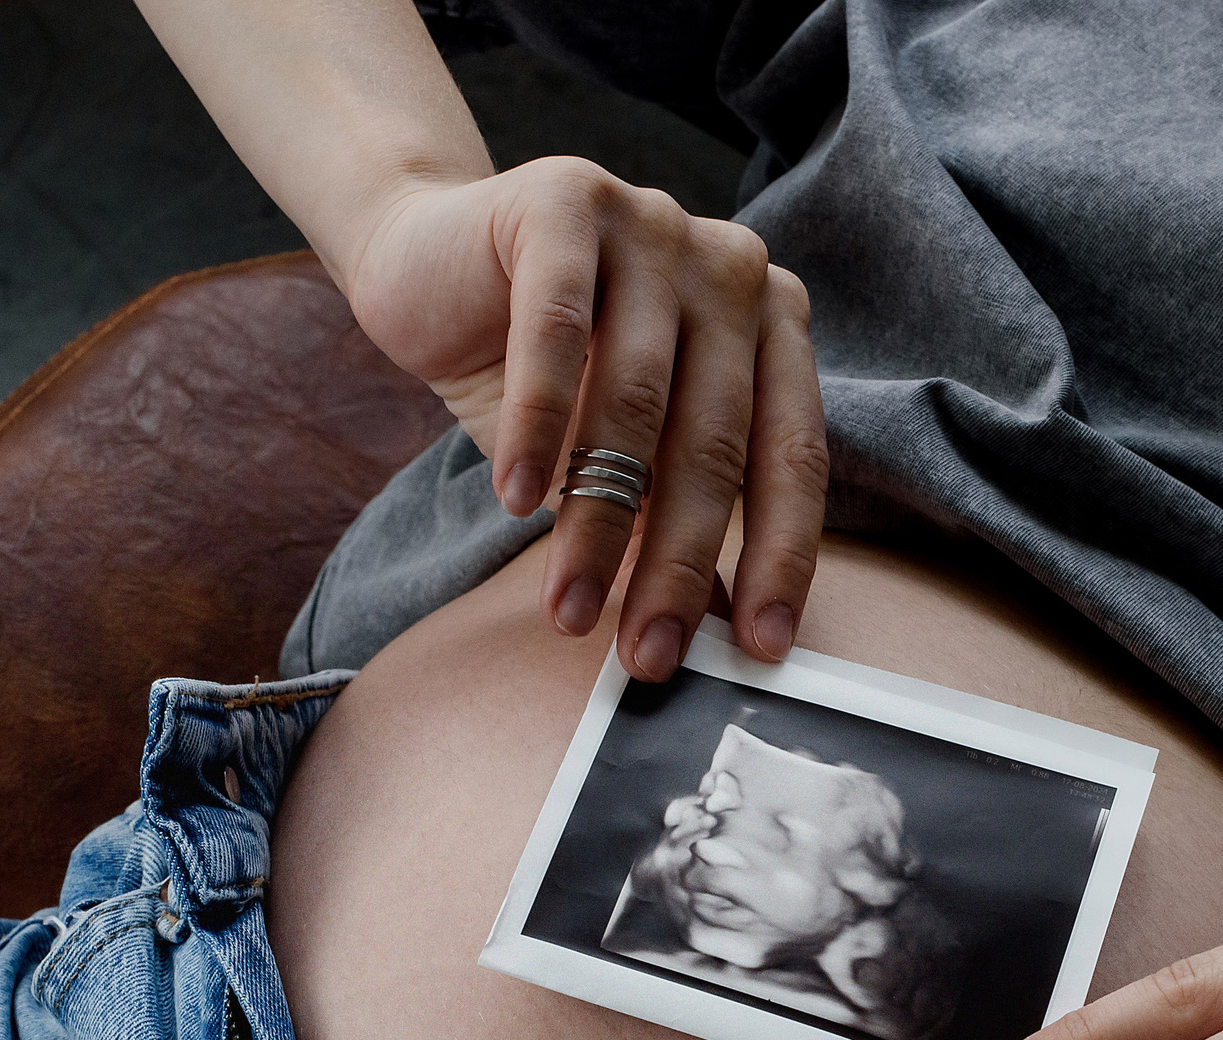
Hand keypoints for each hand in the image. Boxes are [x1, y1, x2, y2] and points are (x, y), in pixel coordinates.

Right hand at [336, 158, 826, 680]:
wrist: (430, 259)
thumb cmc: (543, 370)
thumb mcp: (623, 451)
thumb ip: (675, 518)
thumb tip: (724, 633)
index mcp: (771, 323)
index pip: (792, 455)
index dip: (780, 559)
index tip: (761, 652)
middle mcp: (731, 268)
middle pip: (715, 441)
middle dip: (679, 566)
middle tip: (647, 656)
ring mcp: (654, 224)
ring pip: (636, 402)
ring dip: (599, 523)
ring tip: (570, 608)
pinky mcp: (568, 200)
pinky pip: (557, 334)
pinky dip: (539, 428)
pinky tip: (518, 503)